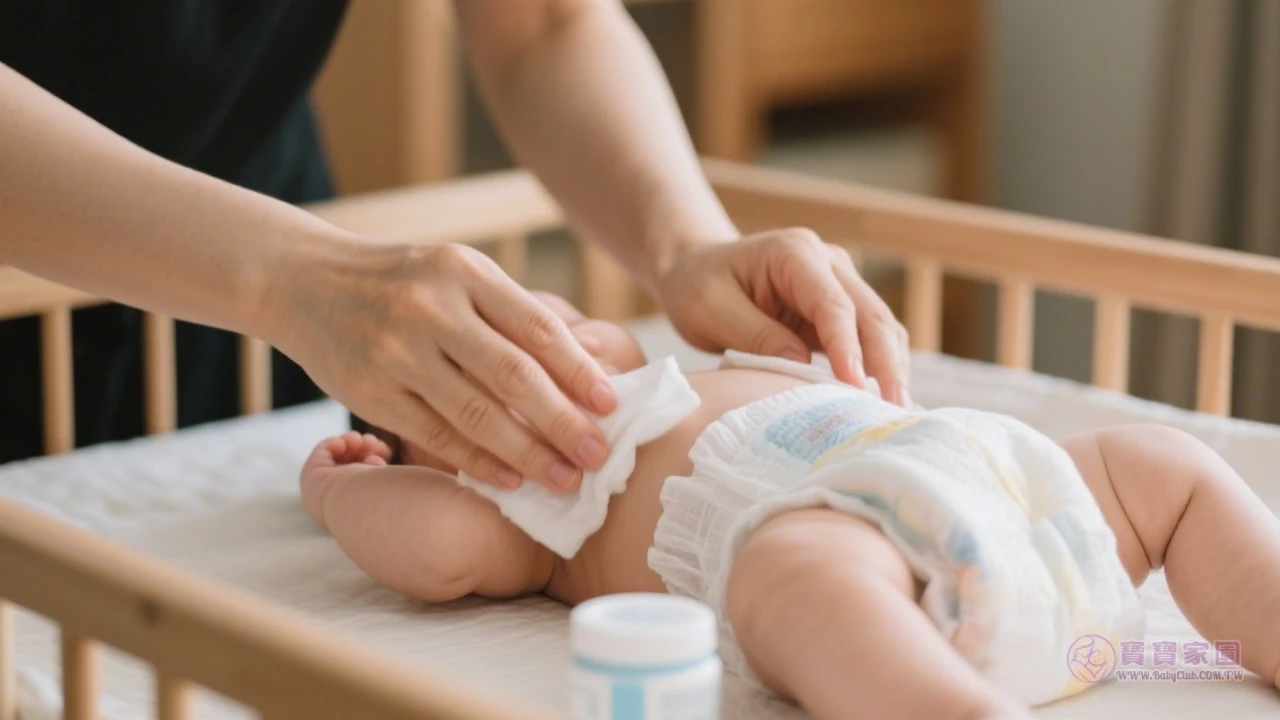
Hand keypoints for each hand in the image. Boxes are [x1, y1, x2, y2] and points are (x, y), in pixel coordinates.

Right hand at [264, 237, 616, 491]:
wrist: (307, 283)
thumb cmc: (404, 283)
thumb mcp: (455, 273)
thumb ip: (509, 314)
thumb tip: (583, 372)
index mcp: (464, 272)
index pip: (535, 328)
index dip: (578, 370)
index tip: (610, 405)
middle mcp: (430, 309)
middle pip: (512, 375)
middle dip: (562, 421)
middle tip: (598, 455)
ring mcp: (397, 352)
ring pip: (475, 413)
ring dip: (527, 453)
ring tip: (564, 478)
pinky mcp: (370, 393)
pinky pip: (435, 435)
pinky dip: (477, 461)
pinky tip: (509, 480)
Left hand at [654, 228, 911, 404]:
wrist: (694, 268)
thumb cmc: (696, 285)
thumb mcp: (710, 308)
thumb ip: (756, 334)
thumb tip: (800, 365)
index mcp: (794, 253)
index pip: (832, 304)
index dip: (847, 346)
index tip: (855, 385)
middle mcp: (827, 263)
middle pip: (870, 314)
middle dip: (886, 362)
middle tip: (893, 408)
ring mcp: (838, 284)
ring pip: (880, 327)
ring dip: (891, 368)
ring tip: (896, 413)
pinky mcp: (838, 311)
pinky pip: (868, 339)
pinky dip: (880, 367)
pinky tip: (884, 401)